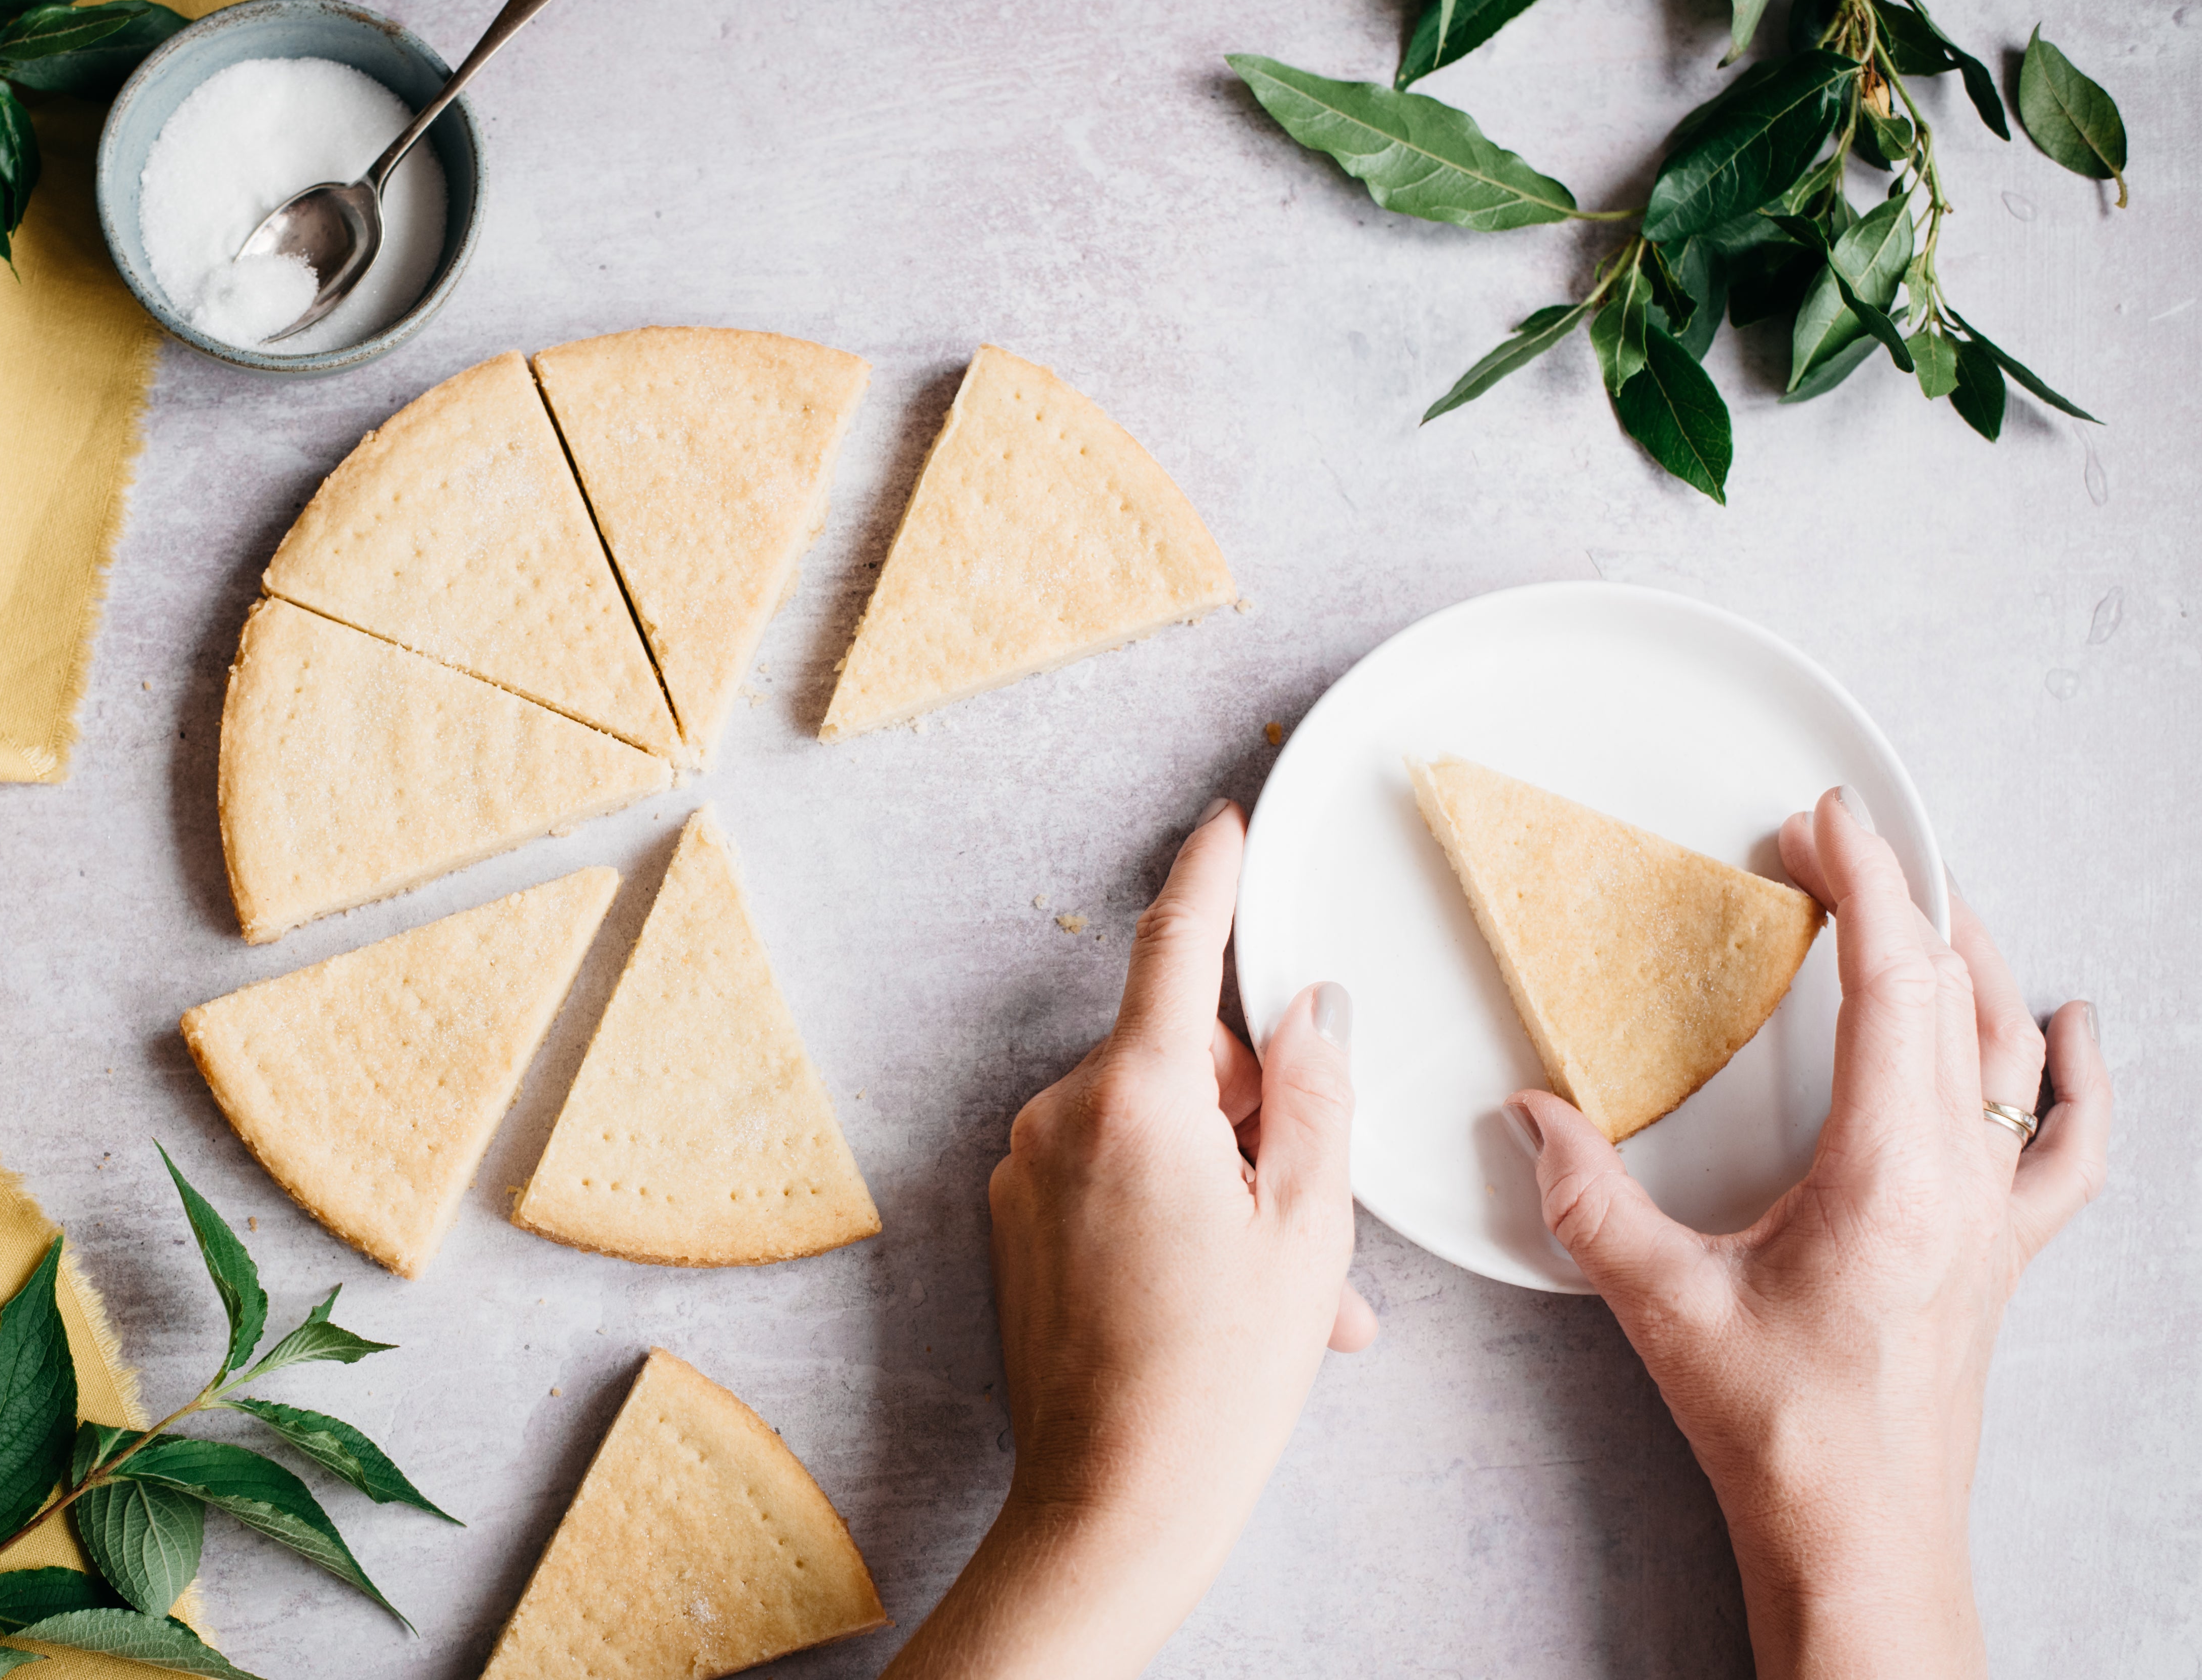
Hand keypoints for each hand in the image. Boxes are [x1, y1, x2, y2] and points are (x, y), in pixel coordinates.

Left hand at [881, 798, 1374, 1679]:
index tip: (1225, 825)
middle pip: (1178, 1059)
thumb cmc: (1218, 1373)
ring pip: (1152, 1130)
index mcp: (1134, 1098)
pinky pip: (1110, 1181)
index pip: (1176, 949)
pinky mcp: (1015, 1226)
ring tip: (1278, 1288)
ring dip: (1222, 1181)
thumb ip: (1312, 1094)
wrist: (1114, 1502)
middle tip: (1308, 1215)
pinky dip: (1170, 1214)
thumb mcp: (1306, 1222)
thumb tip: (1306, 1010)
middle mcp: (1060, 1116)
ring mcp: (1028, 1173)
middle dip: (1251, 1114)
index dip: (1209, 879)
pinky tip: (1215, 1293)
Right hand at [1506, 789, 2111, 1679]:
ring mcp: (1995, 1218)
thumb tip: (1528, 1112)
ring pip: (2013, 1050)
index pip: (1894, 985)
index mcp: (1888, 1175)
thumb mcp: (1661, 1301)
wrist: (1860, 1535)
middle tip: (1831, 845)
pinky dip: (2076, 1074)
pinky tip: (2070, 1027)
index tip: (1825, 821)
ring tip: (1927, 898)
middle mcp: (1961, 1183)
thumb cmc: (1779, 1428)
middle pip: (1956, 994)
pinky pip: (2070, 1143)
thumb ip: (1586, 1198)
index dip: (1864, 885)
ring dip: (1973, 960)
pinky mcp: (2002, 1252)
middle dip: (1898, 898)